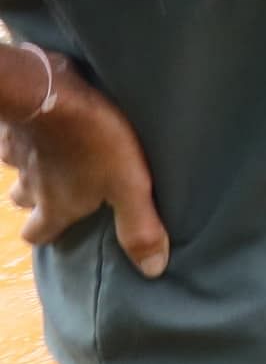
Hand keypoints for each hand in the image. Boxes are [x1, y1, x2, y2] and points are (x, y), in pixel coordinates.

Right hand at [5, 56, 168, 276]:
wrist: (51, 93)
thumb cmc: (95, 143)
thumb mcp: (128, 186)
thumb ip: (139, 226)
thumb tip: (153, 270)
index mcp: (53, 207)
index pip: (38, 236)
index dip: (50, 233)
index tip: (67, 226)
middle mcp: (29, 186)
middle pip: (22, 203)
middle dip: (37, 201)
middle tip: (62, 189)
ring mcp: (18, 156)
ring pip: (19, 171)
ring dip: (35, 168)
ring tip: (59, 157)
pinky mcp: (12, 128)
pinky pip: (15, 139)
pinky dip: (29, 137)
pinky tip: (46, 126)